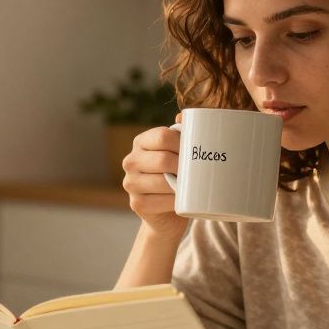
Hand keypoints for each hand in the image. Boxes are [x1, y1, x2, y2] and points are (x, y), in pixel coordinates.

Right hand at [121, 113, 188, 238]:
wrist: (168, 212)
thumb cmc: (177, 175)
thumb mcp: (179, 153)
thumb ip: (182, 134)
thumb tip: (184, 116)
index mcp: (141, 142)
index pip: (162, 136)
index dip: (182, 143)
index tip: (196, 151)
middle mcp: (131, 161)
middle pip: (163, 159)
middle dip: (184, 166)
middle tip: (198, 171)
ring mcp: (130, 183)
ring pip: (162, 181)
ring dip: (181, 184)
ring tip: (193, 184)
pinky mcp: (136, 204)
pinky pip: (161, 201)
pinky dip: (176, 201)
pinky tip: (183, 199)